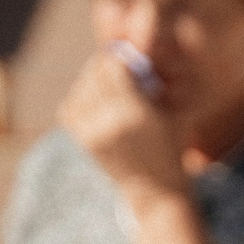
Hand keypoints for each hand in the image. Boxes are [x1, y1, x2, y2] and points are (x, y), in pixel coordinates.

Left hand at [61, 44, 189, 204]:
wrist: (155, 188)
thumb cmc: (171, 146)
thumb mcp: (174, 113)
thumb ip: (155, 82)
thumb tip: (135, 55)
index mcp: (137, 112)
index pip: (114, 66)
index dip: (119, 56)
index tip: (125, 56)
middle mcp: (111, 121)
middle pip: (95, 73)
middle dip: (105, 64)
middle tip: (113, 64)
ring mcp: (93, 132)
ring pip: (81, 88)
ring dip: (91, 80)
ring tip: (106, 83)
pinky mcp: (83, 141)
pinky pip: (69, 107)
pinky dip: (78, 98)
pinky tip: (92, 99)